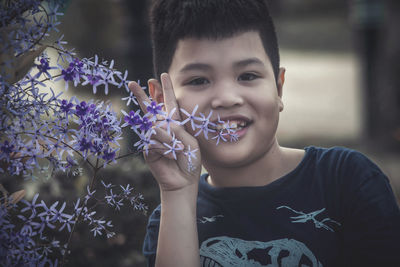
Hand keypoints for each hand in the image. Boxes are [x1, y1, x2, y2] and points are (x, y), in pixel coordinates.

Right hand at [128, 73, 200, 191]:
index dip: (166, 89)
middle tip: (133, 83)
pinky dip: (164, 148)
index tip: (163, 75)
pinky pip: (154, 142)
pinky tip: (170, 155)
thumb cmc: (190, 160)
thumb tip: (161, 124)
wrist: (183, 180)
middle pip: (151, 108)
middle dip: (143, 95)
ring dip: (167, 138)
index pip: (169, 103)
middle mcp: (162, 128)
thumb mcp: (190, 142)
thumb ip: (178, 130)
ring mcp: (153, 138)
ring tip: (177, 149)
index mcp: (175, 124)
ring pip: (155, 128)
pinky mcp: (147, 149)